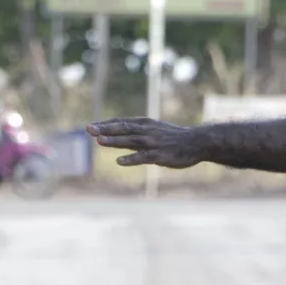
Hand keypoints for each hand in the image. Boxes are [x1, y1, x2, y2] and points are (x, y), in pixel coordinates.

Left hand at [87, 117, 202, 167]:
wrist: (196, 142)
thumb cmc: (174, 138)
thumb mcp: (155, 130)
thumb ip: (138, 132)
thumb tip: (120, 134)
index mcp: (145, 124)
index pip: (121, 122)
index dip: (106, 124)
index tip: (91, 126)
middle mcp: (147, 131)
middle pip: (123, 129)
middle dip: (105, 129)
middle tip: (89, 129)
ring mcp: (153, 143)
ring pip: (130, 141)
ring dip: (114, 141)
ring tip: (99, 141)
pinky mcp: (159, 156)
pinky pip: (142, 157)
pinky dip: (131, 158)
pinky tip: (119, 161)